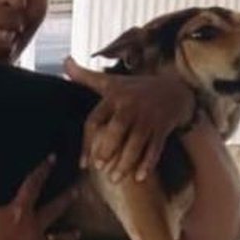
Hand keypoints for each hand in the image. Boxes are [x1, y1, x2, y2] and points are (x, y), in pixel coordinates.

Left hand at [64, 57, 195, 182]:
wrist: (175, 89)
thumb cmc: (134, 88)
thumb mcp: (110, 82)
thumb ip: (85, 77)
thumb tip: (64, 60)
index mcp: (114, 98)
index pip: (96, 119)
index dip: (87, 141)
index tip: (83, 163)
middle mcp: (130, 107)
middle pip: (117, 129)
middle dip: (108, 149)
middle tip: (100, 169)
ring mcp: (148, 118)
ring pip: (136, 142)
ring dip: (126, 162)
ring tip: (115, 179)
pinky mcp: (162, 128)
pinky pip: (155, 148)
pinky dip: (148, 163)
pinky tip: (140, 178)